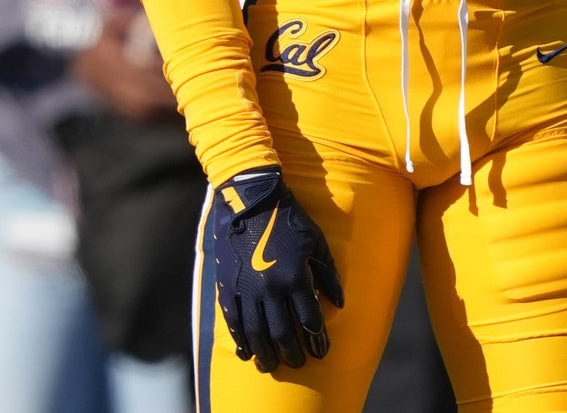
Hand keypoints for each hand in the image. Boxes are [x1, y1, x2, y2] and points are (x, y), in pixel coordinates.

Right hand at [209, 167, 342, 371]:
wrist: (250, 200)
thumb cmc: (289, 219)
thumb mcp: (316, 242)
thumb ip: (328, 274)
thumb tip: (339, 302)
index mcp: (296, 277)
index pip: (310, 320)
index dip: (317, 340)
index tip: (321, 352)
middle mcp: (271, 288)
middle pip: (283, 333)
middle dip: (292, 353)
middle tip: (297, 363)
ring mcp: (247, 289)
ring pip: (257, 333)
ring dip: (266, 354)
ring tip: (272, 366)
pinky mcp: (228, 287)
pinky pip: (234, 322)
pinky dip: (241, 341)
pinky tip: (247, 353)